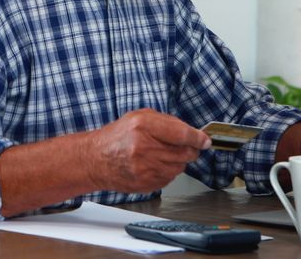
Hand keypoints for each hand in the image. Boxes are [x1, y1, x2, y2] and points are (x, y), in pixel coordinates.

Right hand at [84, 108, 210, 192]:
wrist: (96, 159)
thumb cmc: (117, 137)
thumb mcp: (139, 117)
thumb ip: (167, 122)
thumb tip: (192, 133)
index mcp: (143, 125)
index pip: (182, 134)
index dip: (197, 138)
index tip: (205, 140)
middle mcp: (144, 147)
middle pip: (185, 152)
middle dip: (189, 149)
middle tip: (182, 146)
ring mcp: (144, 168)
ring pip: (180, 167)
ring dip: (177, 161)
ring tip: (160, 154)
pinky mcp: (145, 183)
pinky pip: (169, 178)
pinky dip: (166, 171)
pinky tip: (153, 165)